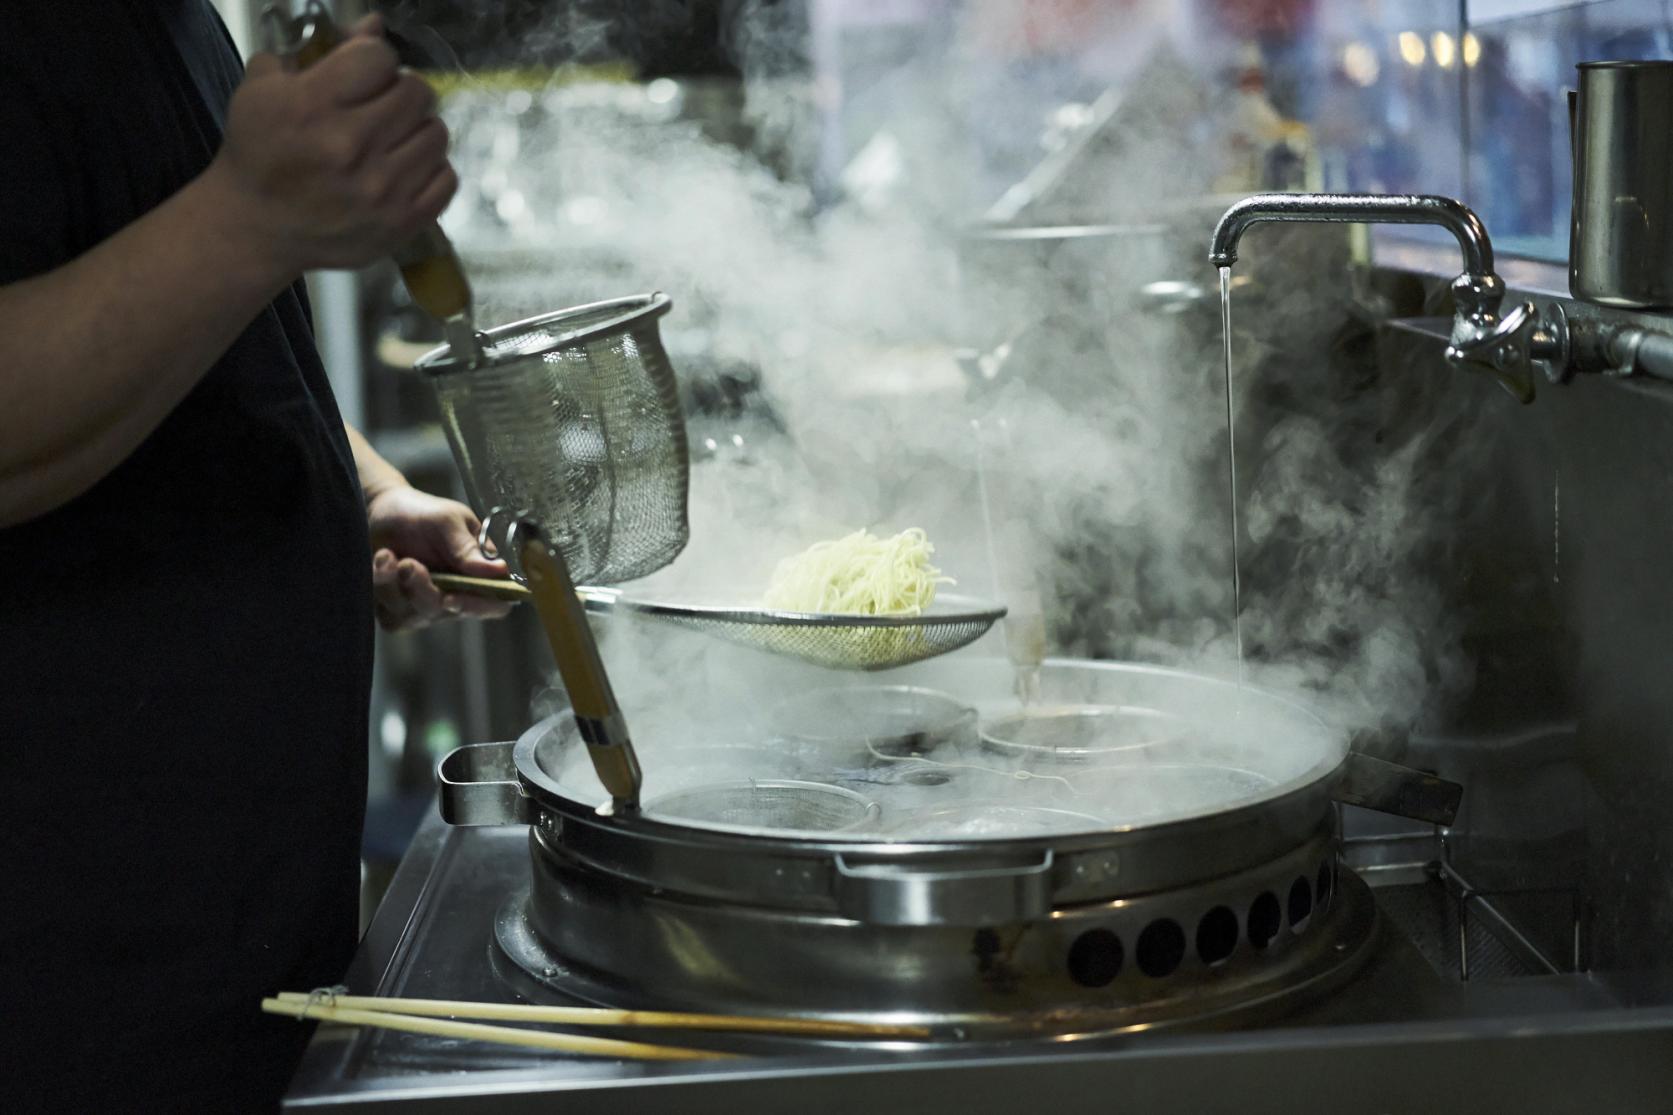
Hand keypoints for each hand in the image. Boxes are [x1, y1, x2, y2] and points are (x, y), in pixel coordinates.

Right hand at [209, 14, 455, 273]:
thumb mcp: (268, 89)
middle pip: (416, 92)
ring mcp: (381, 189)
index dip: (374, 58)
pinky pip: (447, 178)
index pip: (379, 57)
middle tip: (383, 105)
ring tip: (393, 138)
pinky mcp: (401, 223)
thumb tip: (374, 25)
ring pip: (436, 133)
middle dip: (401, 91)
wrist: (255, 227)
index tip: (364, 73)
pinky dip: (431, 168)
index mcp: (314, 107)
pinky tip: (406, 167)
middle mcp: (351, 147)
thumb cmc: (259, 152)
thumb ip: (324, 51)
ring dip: (418, 129)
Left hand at [366, 485, 512, 629]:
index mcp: (480, 572)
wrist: (381, 513)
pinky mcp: (399, 611)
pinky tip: (379, 565)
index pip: (496, 605)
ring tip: (386, 555)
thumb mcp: (447, 520)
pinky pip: (392, 617)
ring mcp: (427, 606)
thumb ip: (468, 547)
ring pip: (416, 615)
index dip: (478, 607)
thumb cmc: (421, 513)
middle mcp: (458, 594)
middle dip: (423, 589)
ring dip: (395, 584)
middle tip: (407, 563)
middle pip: (449, 612)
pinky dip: (381, 588)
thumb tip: (500, 570)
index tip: (450, 597)